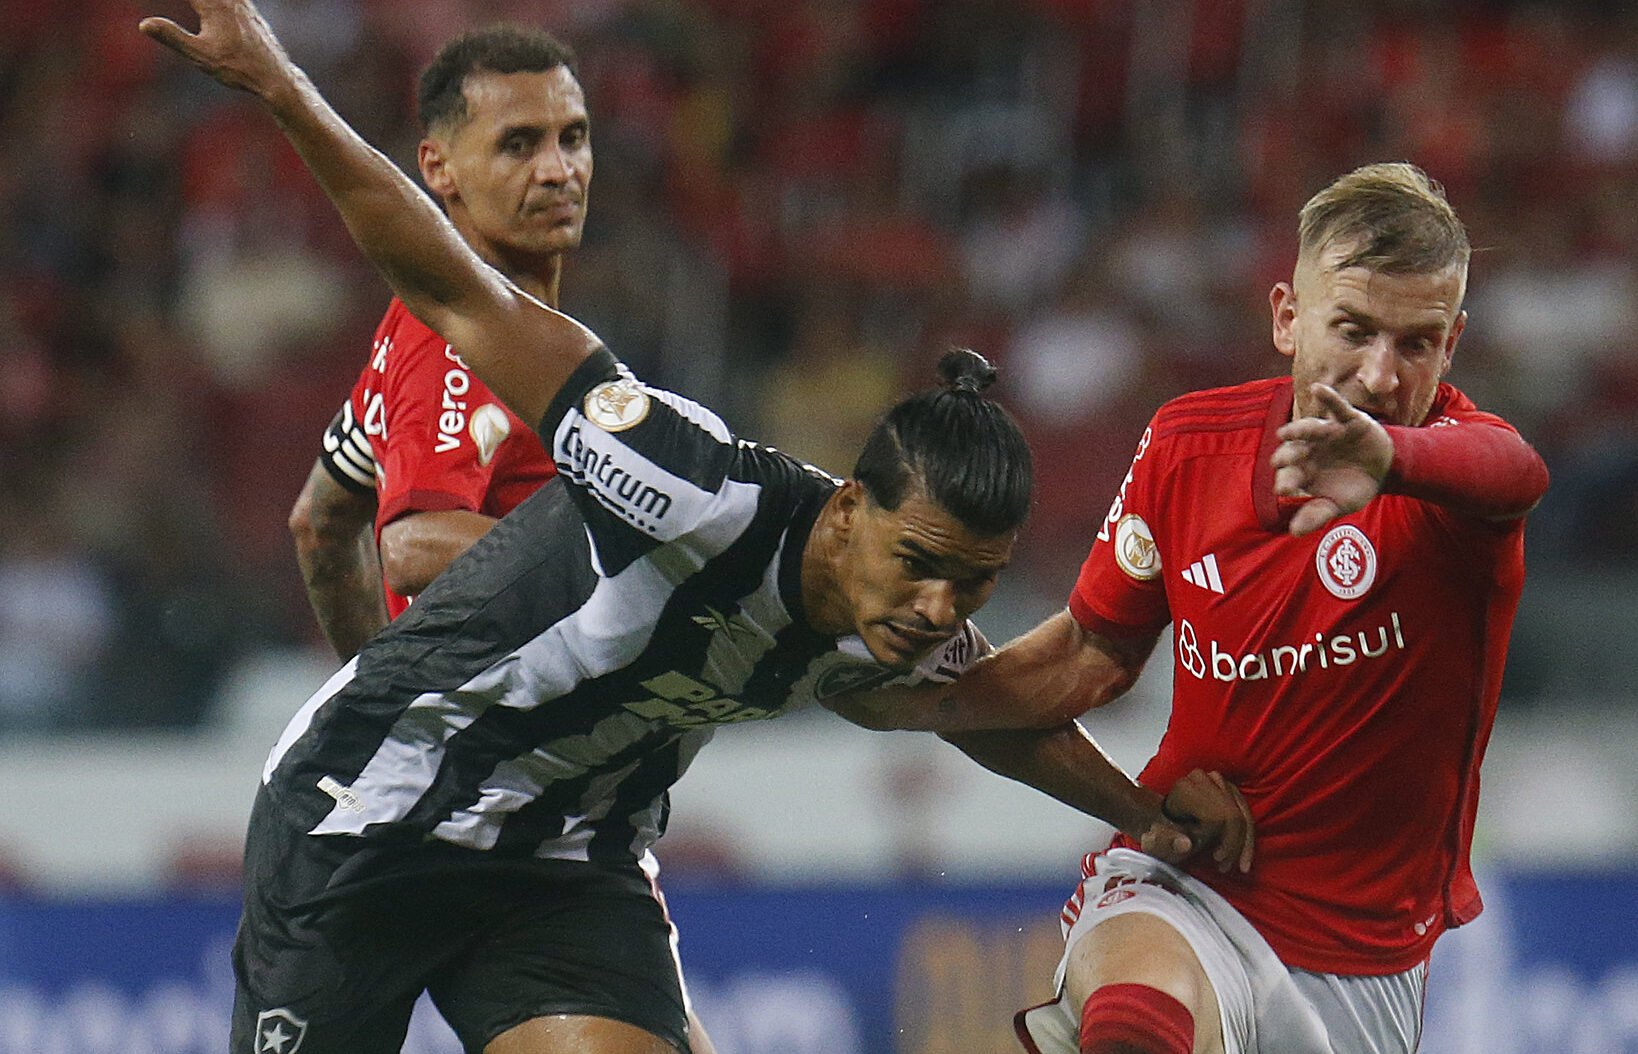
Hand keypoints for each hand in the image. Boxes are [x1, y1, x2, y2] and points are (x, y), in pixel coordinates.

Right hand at [139, 0, 294, 98]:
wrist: (275, 77)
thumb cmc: (239, 68)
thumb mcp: (201, 56)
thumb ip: (172, 37)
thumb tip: (144, 25)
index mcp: (215, 5)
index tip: (151, 1)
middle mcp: (231, 0)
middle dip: (195, 0)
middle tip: (193, 6)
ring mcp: (244, 4)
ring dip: (203, 1)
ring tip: (198, 6)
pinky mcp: (251, 12)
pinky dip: (218, 2)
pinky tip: (219, 7)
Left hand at [1152, 769, 1254, 873]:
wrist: (1158, 820)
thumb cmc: (1158, 833)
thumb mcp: (1157, 842)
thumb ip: (1168, 843)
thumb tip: (1186, 844)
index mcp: (1184, 789)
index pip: (1219, 816)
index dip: (1223, 839)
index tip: (1217, 859)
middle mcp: (1201, 779)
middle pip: (1234, 815)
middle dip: (1235, 845)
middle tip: (1225, 866)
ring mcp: (1217, 781)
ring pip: (1244, 815)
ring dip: (1244, 844)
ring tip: (1236, 866)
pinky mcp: (1228, 788)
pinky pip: (1246, 813)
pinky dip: (1247, 837)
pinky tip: (1244, 858)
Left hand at [1272, 383, 1393, 536]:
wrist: (1385, 469)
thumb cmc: (1353, 487)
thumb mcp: (1337, 504)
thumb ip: (1316, 515)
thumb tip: (1294, 532)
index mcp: (1303, 469)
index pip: (1289, 474)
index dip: (1286, 480)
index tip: (1285, 489)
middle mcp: (1310, 449)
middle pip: (1293, 450)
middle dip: (1287, 455)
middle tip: (1281, 461)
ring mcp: (1327, 433)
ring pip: (1309, 428)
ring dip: (1299, 429)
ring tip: (1286, 432)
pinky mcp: (1348, 420)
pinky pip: (1337, 406)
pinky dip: (1328, 397)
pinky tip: (1317, 388)